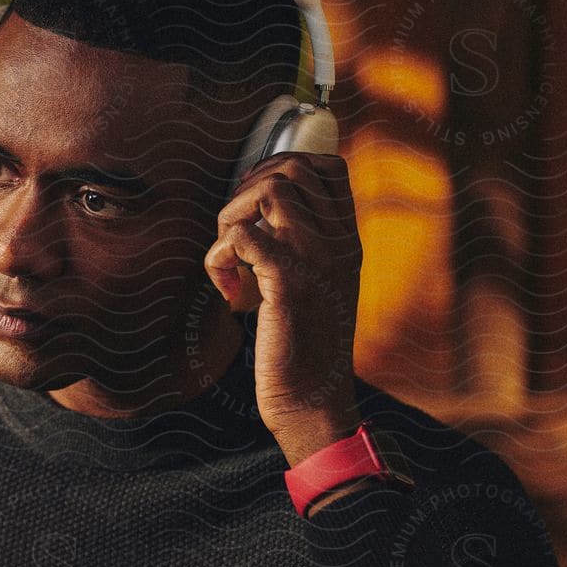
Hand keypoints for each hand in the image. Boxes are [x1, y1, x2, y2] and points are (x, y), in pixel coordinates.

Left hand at [205, 151, 362, 464]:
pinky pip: (244, 237)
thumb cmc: (301, 347)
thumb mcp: (315, 285)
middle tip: (233, 238)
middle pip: (290, 169)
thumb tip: (256, 220)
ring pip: (269, 191)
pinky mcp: (289, 285)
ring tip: (229, 262)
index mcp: (346, 239)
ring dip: (231, 219)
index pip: (328, 166)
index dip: (278, 171)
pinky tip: (226, 289)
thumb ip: (302, 248)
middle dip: (245, 193)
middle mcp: (338, 242)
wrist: (313, 401)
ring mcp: (317, 260)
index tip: (253, 211)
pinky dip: (220, 256)